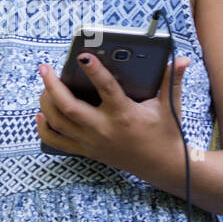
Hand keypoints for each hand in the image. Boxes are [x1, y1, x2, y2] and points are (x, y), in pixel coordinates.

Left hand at [35, 50, 191, 177]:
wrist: (162, 166)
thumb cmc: (165, 133)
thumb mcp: (169, 106)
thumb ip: (172, 80)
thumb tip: (181, 59)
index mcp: (124, 114)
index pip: (106, 89)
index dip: (94, 71)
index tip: (83, 55)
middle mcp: (104, 129)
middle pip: (69, 108)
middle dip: (52, 86)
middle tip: (44, 68)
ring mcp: (92, 142)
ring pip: (58, 123)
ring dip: (45, 103)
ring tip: (43, 85)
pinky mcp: (88, 151)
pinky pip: (58, 142)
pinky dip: (44, 129)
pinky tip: (40, 114)